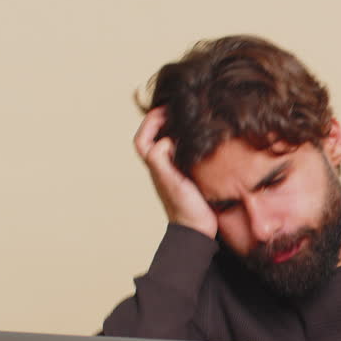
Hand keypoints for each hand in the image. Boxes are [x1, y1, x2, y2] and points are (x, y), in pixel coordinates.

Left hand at [134, 107, 217, 238]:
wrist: (197, 231)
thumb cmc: (185, 209)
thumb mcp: (171, 182)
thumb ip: (161, 160)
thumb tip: (165, 140)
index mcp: (156, 167)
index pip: (142, 140)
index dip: (150, 122)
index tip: (166, 110)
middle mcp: (162, 168)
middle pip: (151, 139)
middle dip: (159, 121)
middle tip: (175, 109)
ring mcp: (173, 172)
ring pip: (165, 145)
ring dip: (171, 129)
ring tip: (185, 118)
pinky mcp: (186, 176)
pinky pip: (180, 153)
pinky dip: (184, 141)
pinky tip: (198, 138)